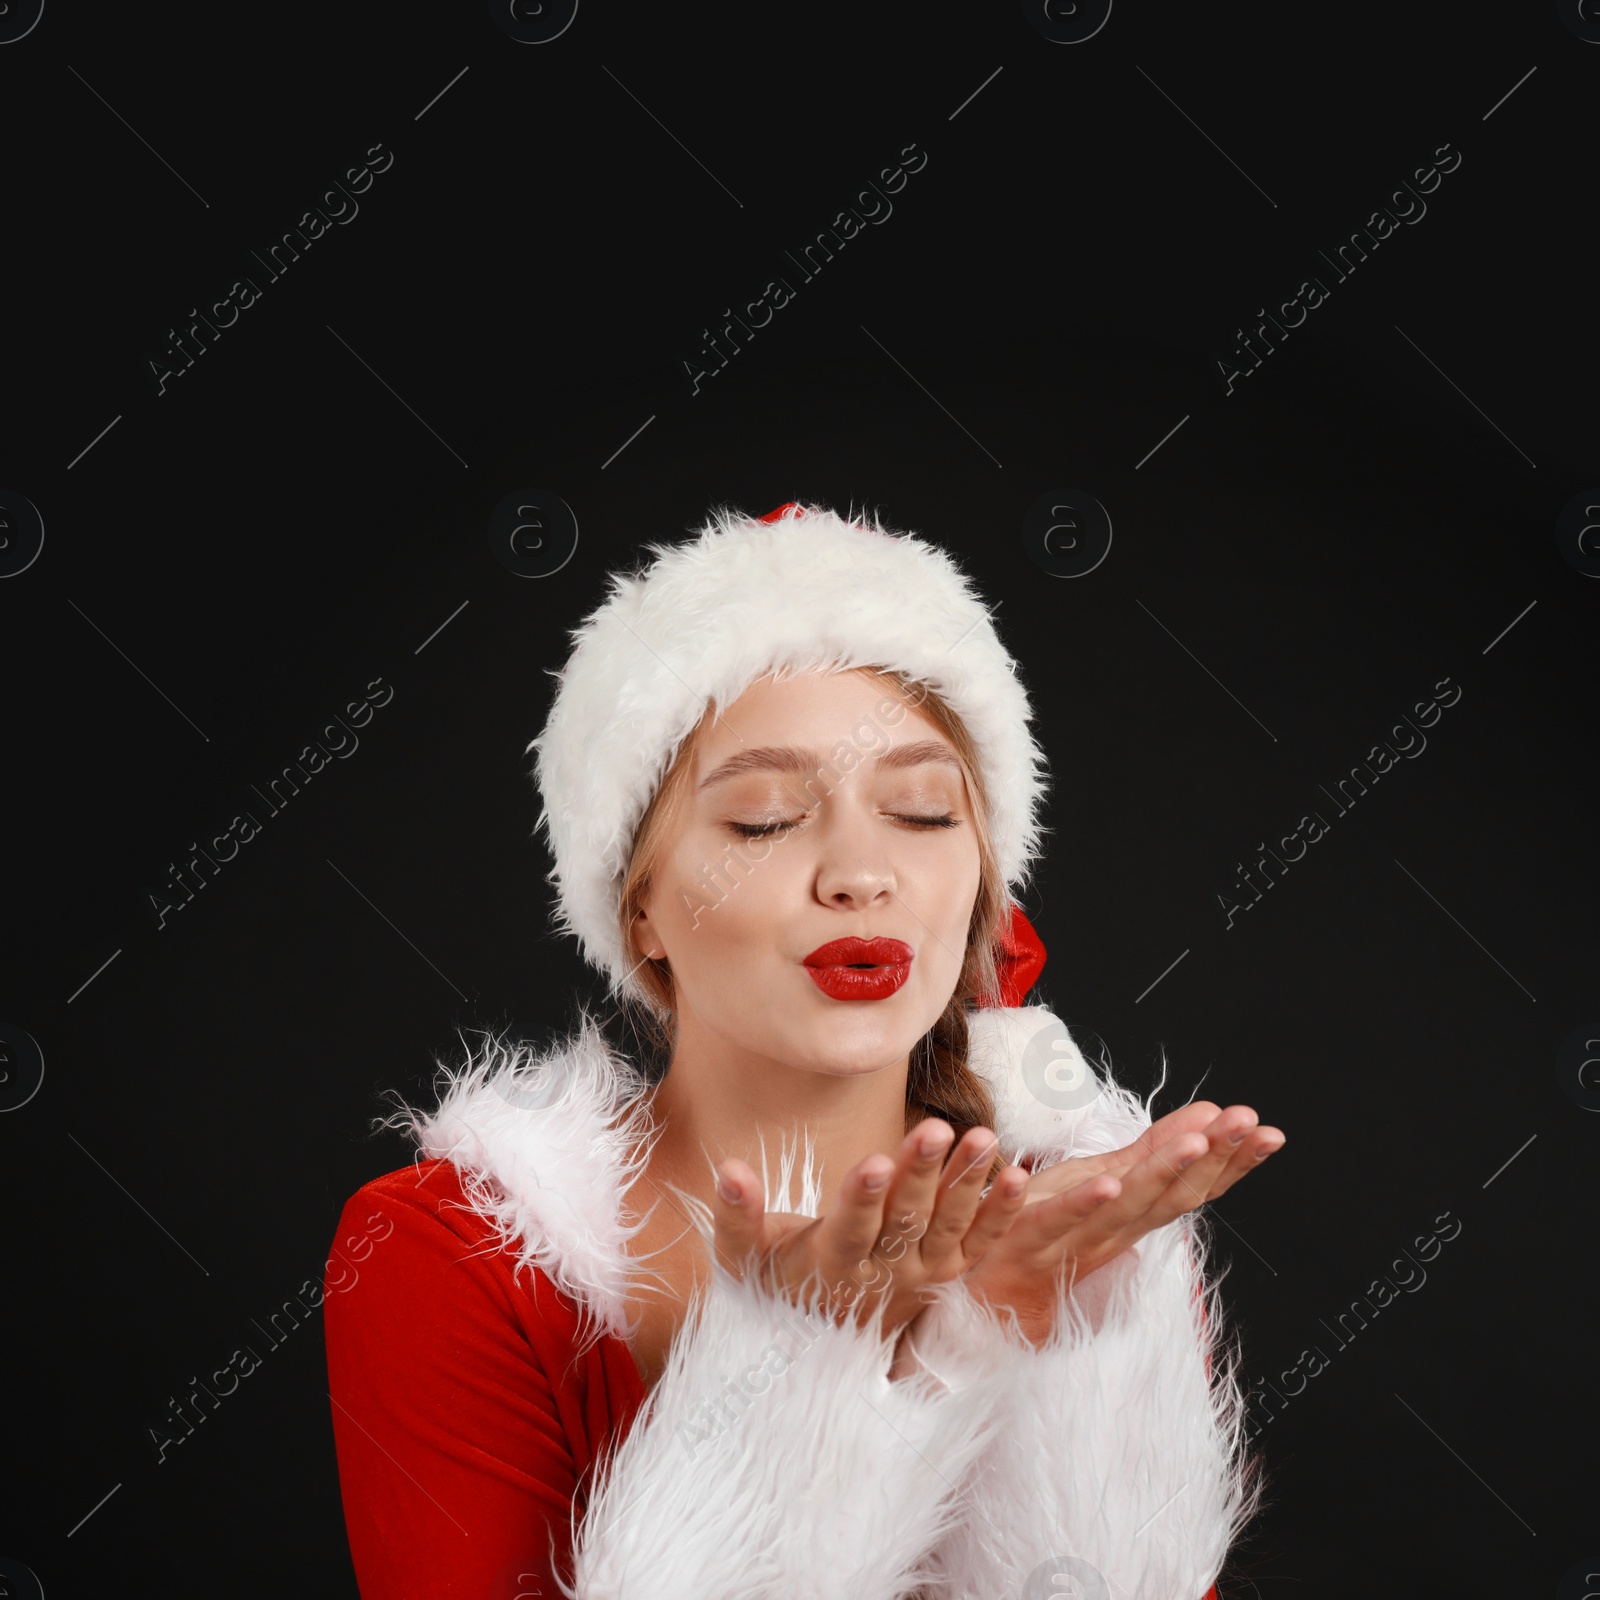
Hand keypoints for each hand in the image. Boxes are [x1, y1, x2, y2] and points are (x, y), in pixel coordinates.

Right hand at [710, 1118, 1030, 1336]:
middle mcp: (883, 1273)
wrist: (820, 1342)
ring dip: (967, 1180)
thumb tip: (728, 1169)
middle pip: (905, 1219)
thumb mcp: (744, 1256)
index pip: (850, 1228)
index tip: (873, 1161)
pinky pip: (980, 1242)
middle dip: (920, 1172)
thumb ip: (736, 1215)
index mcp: (832, 1264)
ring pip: (948, 1225)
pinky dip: (1000, 1213)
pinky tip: (1020, 1177)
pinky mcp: (948, 1272)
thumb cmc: (776, 1284)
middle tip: (936, 1127)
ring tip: (985, 1137)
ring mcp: (921, 1273)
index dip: (862, 1197)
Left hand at [950, 1102, 1284, 1344]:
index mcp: (1130, 1217)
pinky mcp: (1026, 1239)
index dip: (1232, 1162)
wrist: (970, 1284)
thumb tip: (1207, 1117)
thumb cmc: (1036, 1226)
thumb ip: (1152, 1153)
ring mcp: (1072, 1238)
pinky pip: (1058, 1221)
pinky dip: (1084, 1202)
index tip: (1268, 1132)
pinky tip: (1108, 1181)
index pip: (1192, 1188)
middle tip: (1251, 1126)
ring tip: (1197, 1142)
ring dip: (1164, 1174)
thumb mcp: (1101, 1179)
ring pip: (1126, 1208)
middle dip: (1215, 1160)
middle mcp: (1111, 1232)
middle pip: (1172, 1196)